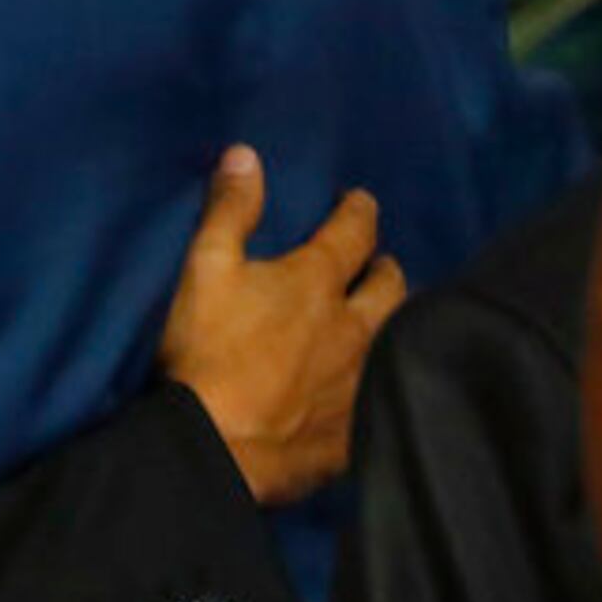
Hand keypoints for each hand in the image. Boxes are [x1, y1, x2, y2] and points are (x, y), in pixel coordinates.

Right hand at [156, 145, 406, 505]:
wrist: (219, 446)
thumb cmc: (206, 353)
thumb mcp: (204, 269)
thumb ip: (228, 212)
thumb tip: (246, 155)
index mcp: (315, 283)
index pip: (352, 233)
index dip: (358, 211)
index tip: (360, 200)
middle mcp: (353, 327)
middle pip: (389, 287)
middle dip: (387, 268)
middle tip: (381, 262)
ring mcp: (360, 380)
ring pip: (397, 340)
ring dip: (396, 322)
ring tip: (392, 317)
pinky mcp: (356, 428)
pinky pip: (384, 397)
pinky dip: (385, 382)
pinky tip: (382, 387)